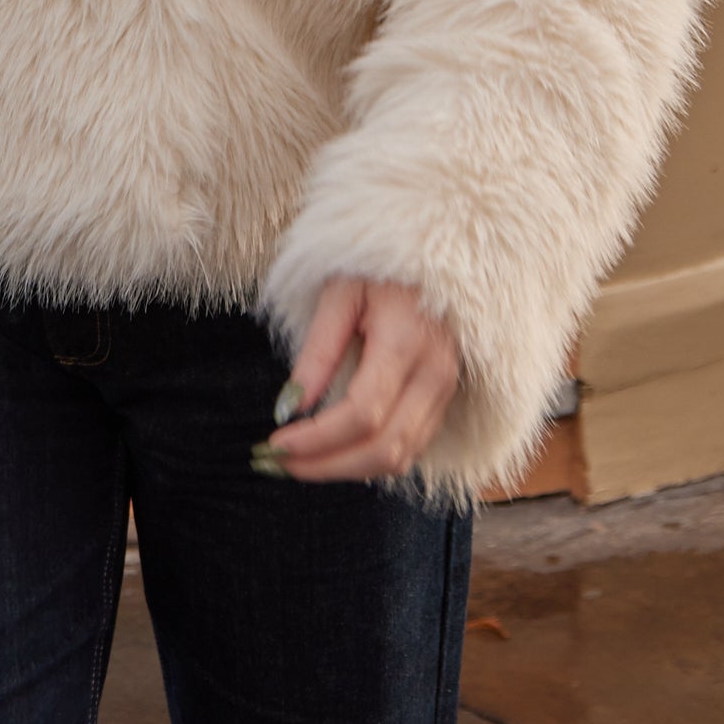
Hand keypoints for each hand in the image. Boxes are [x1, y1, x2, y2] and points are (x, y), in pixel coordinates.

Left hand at [260, 277, 461, 484]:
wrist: (436, 253)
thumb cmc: (381, 268)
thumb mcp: (340, 293)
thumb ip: (318, 351)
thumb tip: (291, 409)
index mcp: (407, 341)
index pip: (362, 413)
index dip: (316, 440)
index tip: (276, 442)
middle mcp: (435, 373)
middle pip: (384, 448)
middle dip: (327, 466)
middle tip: (280, 463)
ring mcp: (446, 390)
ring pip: (401, 457)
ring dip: (347, 470)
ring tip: (301, 462)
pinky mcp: (446, 399)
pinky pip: (411, 447)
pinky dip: (371, 459)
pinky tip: (336, 450)